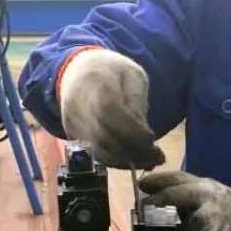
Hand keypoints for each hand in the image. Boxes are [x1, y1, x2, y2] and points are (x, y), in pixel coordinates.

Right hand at [59, 49, 164, 168]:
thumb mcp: (133, 75)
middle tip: (158, 157)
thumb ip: (137, 101)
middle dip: (133, 150)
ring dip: (126, 159)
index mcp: (96, 83)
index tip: (152, 139)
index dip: (131, 130)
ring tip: (150, 159)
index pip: (110, 112)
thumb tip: (144, 134)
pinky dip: (116, 159)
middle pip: (104, 137)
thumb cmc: (112, 71)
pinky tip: (133, 158)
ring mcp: (72, 123)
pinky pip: (94, 153)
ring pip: (99, 150)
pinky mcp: (72, 135)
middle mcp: (78, 106)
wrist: (77, 71)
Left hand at [139, 171, 230, 230]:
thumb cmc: (227, 211)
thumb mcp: (208, 196)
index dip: (159, 179)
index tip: (141, 185)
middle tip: (144, 208)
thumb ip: (186, 194)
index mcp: (206, 185)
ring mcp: (218, 215)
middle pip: (182, 193)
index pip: (180, 176)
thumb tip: (151, 198)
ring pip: (189, 223)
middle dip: (161, 200)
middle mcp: (212, 195)